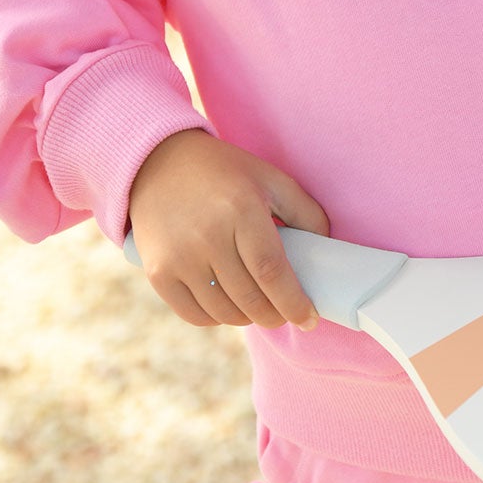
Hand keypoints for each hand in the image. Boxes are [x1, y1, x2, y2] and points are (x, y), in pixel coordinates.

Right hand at [127, 129, 329, 331]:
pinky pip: (195, 315)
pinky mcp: (157, 272)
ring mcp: (179, 257)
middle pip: (251, 299)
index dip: (294, 302)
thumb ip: (305, 212)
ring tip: (259, 307)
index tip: (309, 319)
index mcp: (240, 209)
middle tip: (286, 314)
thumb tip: (325, 251)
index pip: (272, 272)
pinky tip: (229, 306)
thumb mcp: (270, 178)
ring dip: (249, 319)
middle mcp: (207, 236)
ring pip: (225, 313)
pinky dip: (217, 319)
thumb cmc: (224, 173)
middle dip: (276, 316)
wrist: (157, 163)